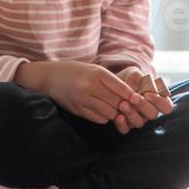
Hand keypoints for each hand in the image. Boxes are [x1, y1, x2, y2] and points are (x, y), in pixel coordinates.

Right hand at [15, 60, 143, 123]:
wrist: (51, 76)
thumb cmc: (77, 71)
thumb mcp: (95, 70)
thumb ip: (111, 82)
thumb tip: (131, 95)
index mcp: (97, 73)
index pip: (121, 88)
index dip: (131, 96)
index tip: (137, 99)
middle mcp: (90, 86)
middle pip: (116, 102)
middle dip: (125, 106)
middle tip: (130, 108)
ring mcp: (82, 99)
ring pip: (109, 113)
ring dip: (115, 113)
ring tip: (116, 110)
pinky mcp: (77, 109)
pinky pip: (98, 118)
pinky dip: (104, 117)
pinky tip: (103, 112)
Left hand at [111, 67, 173, 133]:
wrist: (118, 81)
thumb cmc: (132, 77)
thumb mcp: (135, 73)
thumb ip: (139, 79)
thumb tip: (138, 87)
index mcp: (159, 100)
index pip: (166, 106)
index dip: (159, 102)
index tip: (148, 94)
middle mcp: (150, 112)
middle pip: (152, 115)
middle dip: (143, 106)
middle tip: (133, 97)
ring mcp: (139, 119)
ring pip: (139, 123)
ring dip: (131, 114)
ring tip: (123, 104)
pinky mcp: (126, 124)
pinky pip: (125, 129)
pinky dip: (122, 124)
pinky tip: (118, 116)